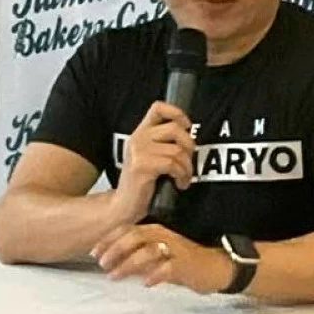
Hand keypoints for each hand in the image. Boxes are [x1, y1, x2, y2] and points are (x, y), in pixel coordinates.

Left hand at [91, 224, 231, 294]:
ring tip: (114, 277)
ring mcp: (176, 250)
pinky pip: (168, 268)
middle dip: (115, 250)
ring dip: (128, 264)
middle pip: (136, 236)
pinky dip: (154, 275)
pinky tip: (145, 283)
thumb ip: (138, 256)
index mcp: (158, 231)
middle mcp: (165, 236)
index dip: (108, 240)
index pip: (128, 229)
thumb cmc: (185, 262)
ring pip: (148, 251)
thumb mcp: (158, 256)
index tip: (94, 253)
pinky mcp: (186, 264)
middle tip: (102, 264)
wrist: (217, 267)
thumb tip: (113, 262)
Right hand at [114, 101, 195, 221]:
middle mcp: (137, 138)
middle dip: (189, 146)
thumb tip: (189, 133)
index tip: (187, 126)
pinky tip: (180, 184)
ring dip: (187, 167)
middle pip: (175, 129)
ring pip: (177, 150)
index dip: (177, 112)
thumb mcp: (151, 156)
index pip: (158, 108)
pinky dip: (182, 175)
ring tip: (184, 177)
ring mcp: (138, 152)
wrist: (124, 206)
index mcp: (140, 133)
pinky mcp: (142, 166)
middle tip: (187, 162)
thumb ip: (164, 142)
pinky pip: (173, 164)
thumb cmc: (144, 182)